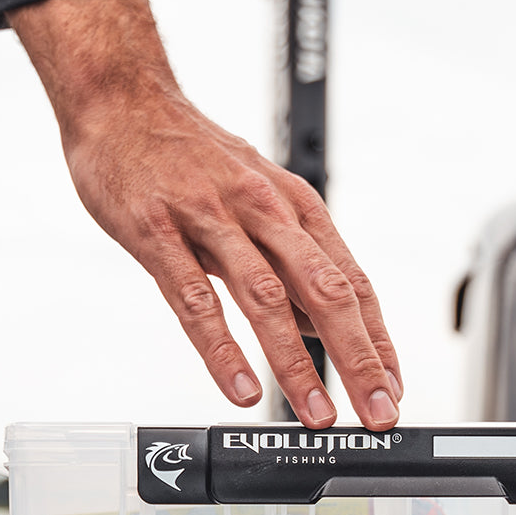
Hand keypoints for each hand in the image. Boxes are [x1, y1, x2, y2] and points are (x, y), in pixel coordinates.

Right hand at [9, 0, 400, 430]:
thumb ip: (293, 268)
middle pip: (326, 294)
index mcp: (297, 210)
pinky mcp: (159, 233)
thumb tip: (326, 329)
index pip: (354, 285)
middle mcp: (266, 212)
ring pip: (268, 301)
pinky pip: (196, 302)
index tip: (394, 389)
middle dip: (359, 360)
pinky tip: (243, 389)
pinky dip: (223, 351)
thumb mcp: (261, 204)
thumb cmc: (195, 159)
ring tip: (318, 414)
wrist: (121, 101)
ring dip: (297, 366)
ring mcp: (212, 220)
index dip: (379, 343)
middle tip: (378, 412)